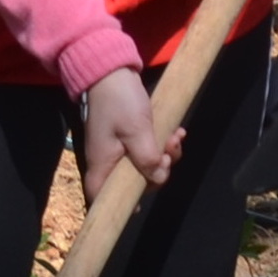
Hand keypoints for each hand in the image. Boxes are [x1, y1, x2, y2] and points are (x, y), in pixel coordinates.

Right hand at [77, 66, 178, 201]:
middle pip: (132, 183)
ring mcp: (118, 148)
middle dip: (156, 172)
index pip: (101, 197)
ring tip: (175, 138)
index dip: (118, 207)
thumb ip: (147, 158)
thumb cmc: (118, 101)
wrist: (111, 70)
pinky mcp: (129, 136)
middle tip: (168, 154)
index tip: (139, 206)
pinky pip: (148, 149)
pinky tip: (176, 131)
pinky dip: (162, 143)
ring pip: (145, 165)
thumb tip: (157, 178)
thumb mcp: (136, 131)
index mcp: (103, 165)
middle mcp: (108, 161)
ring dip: (165, 155)